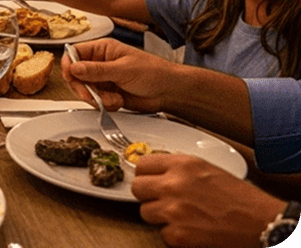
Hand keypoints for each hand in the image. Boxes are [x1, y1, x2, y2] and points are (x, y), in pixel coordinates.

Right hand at [60, 38, 175, 112]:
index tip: (71, 77)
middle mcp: (99, 63)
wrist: (170, 91)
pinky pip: (95, 100)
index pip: (74, 54)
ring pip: (84, 90)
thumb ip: (97, 70)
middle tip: (91, 95)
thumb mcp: (124, 69)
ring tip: (113, 99)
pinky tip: (118, 102)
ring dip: (97, 98)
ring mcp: (103, 79)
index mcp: (102, 49)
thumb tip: (75, 67)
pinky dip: (104, 104)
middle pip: (75, 75)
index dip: (69, 65)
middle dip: (83, 87)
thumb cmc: (154, 72)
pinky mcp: (107, 93)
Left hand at [133, 154, 283, 246]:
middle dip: (149, 195)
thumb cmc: (240, 197)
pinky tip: (191, 229)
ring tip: (182, 216)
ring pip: (145, 212)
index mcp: (182, 164)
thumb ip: (179, 168)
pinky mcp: (178, 235)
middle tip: (163, 200)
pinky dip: (174, 235)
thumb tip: (157, 172)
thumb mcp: (207, 169)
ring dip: (160, 216)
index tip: (150, 180)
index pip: (142, 164)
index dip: (146, 174)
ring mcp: (173, 210)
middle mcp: (174, 185)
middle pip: (137, 188)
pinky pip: (162, 233)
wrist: (262, 222)